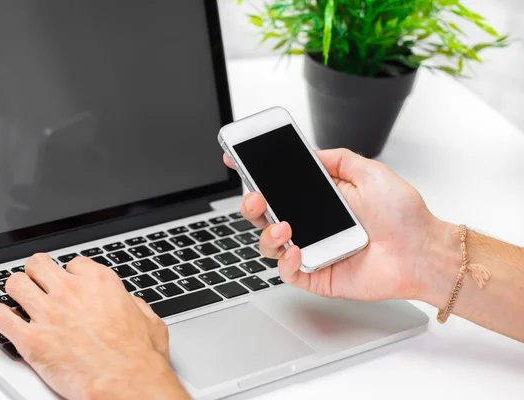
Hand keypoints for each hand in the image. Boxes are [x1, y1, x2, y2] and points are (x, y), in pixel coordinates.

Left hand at [0, 254, 188, 399]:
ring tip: (18, 300)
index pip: (73, 263)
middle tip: (38, 285)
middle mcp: (71, 292)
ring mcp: (48, 313)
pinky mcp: (31, 340)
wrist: (126, 384)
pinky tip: (5, 321)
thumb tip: (131, 304)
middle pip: (38, 264)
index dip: (70, 275)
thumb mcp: (149, 321)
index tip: (68, 284)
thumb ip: (135, 305)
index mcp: (99, 283)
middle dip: (37, 274)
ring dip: (16, 291)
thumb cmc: (139, 357)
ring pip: (15, 284)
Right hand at [224, 148, 445, 301]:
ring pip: (270, 244)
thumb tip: (312, 151)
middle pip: (266, 215)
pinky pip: (289, 272)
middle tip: (256, 196)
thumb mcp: (371, 172)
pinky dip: (286, 262)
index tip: (236, 160)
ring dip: (267, 234)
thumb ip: (339, 159)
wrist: (423, 252)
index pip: (279, 186)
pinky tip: (298, 250)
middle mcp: (312, 222)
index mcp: (321, 198)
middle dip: (251, 204)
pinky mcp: (318, 274)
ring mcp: (313, 249)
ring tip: (284, 226)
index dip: (255, 175)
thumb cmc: (405, 216)